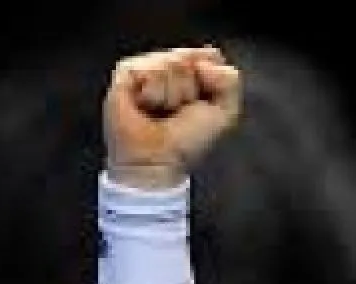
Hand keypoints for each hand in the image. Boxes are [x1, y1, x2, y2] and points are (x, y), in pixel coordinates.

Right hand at [102, 46, 241, 188]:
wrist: (159, 156)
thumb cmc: (189, 139)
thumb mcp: (225, 111)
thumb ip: (229, 80)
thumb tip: (203, 62)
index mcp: (193, 74)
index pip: (209, 55)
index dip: (211, 79)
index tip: (202, 102)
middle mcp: (170, 67)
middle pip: (189, 57)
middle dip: (191, 89)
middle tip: (179, 110)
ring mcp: (147, 67)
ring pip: (171, 63)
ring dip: (172, 95)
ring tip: (162, 110)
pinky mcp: (126, 72)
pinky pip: (150, 70)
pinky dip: (154, 94)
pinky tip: (146, 106)